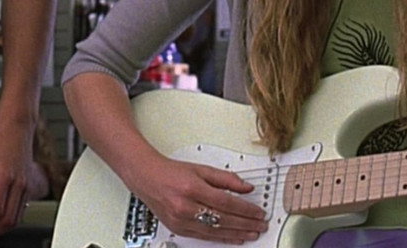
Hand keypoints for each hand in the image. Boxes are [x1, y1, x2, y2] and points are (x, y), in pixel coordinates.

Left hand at [0, 118, 32, 243]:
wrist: (16, 126)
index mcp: (3, 178)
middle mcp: (18, 184)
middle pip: (7, 220)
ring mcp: (25, 185)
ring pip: (16, 217)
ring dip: (1, 229)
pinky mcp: (28, 185)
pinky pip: (22, 209)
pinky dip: (11, 220)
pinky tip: (1, 220)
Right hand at [122, 154, 268, 243]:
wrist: (146, 178)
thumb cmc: (171, 172)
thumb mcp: (201, 169)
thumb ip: (226, 178)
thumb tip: (246, 187)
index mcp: (192, 189)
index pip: (226, 202)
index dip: (246, 209)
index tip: (258, 212)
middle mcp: (185, 207)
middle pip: (223, 219)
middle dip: (245, 224)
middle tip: (260, 225)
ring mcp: (181, 221)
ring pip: (215, 231)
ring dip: (236, 234)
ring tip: (252, 234)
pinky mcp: (178, 229)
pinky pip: (204, 236)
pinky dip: (221, 238)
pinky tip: (233, 238)